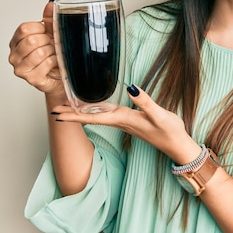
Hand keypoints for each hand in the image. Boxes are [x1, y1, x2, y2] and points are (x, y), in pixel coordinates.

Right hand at [9, 0, 63, 96]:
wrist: (59, 75)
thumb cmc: (51, 54)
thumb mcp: (50, 33)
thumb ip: (49, 19)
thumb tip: (51, 4)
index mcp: (16, 41)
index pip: (24, 29)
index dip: (40, 28)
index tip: (46, 32)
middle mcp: (14, 55)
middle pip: (31, 40)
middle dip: (47, 41)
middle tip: (51, 45)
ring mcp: (21, 68)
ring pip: (39, 52)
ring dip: (52, 52)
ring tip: (53, 54)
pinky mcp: (31, 78)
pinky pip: (46, 64)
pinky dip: (55, 61)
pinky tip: (54, 63)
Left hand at [50, 86, 200, 163]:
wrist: (178, 145)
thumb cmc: (170, 131)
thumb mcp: (159, 115)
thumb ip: (145, 101)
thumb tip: (132, 87)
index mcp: (124, 119)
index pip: (93, 118)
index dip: (74, 116)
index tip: (57, 115)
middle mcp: (121, 121)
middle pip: (91, 118)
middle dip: (72, 114)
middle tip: (53, 110)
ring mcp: (125, 122)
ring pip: (97, 116)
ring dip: (81, 113)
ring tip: (67, 107)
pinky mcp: (130, 121)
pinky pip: (107, 115)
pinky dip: (95, 111)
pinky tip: (93, 108)